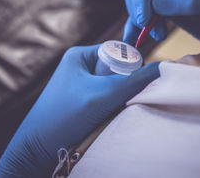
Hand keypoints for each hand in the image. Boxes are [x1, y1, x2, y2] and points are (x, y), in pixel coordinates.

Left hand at [0, 45, 158, 177]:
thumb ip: (133, 81)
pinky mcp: (81, 101)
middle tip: (119, 100)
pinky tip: (103, 117)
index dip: (129, 65)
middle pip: (116, 69)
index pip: (117, 51)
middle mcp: (79, 66)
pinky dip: (109, 107)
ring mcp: (79, 84)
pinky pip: (104, 98)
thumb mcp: (102, 95)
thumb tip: (162, 67)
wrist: (37, 148)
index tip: (134, 84)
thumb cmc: (65, 116)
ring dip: (116, 98)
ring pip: (112, 86)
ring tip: (108, 111)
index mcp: (80, 55)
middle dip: (122, 85)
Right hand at [122, 0, 199, 50]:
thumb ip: (191, 0)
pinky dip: (136, 27)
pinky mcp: (166, 8)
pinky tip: (137, 41)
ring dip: (138, 17)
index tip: (144, 15)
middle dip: (138, 3)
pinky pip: (142, 14)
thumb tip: (155, 5)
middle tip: (148, 27)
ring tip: (158, 35)